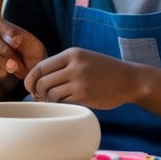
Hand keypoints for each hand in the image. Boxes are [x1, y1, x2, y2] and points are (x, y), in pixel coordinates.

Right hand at [0, 18, 45, 81]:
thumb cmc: (31, 54)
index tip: (17, 41)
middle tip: (16, 60)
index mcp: (3, 29)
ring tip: (12, 67)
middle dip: (4, 51)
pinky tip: (4, 72)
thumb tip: (14, 38)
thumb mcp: (32, 43)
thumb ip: (22, 37)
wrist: (31, 71)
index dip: (4, 30)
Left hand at [25, 48, 142, 109]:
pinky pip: (62, 103)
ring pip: (50, 94)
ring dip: (48, 100)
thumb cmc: (105, 70)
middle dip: (38, 92)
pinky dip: (59, 105)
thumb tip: (37, 81)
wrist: (130, 79)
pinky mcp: (85, 96)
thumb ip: (63, 66)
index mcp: (72, 53)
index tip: (30, 88)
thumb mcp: (84, 59)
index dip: (31, 79)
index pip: (41, 66)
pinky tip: (64, 105)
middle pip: (42, 81)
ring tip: (54, 101)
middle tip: (42, 98)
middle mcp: (74, 65)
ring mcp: (80, 81)